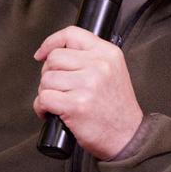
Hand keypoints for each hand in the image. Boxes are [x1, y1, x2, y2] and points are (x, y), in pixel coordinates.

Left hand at [33, 26, 143, 158]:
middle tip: (59, 89)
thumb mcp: (112, 72)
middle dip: (48, 74)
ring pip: (46, 79)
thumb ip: (90, 58)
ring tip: (59, 103)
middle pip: (54, 58)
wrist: (128, 137)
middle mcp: (98, 66)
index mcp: (107, 54)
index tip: (42, 54)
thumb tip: (53, 53)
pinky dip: (42, 107)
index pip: (71, 34)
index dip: (50, 43)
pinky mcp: (76, 105)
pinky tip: (52, 113)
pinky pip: (44, 98)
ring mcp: (87, 85)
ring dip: (46, 93)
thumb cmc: (116, 108)